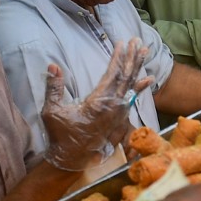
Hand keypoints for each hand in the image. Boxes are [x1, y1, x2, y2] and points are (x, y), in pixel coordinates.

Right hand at [41, 40, 153, 171]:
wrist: (71, 159)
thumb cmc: (60, 135)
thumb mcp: (52, 112)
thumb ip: (53, 88)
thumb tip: (53, 66)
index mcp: (98, 104)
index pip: (112, 75)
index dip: (117, 58)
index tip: (121, 43)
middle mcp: (113, 108)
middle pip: (126, 78)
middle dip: (132, 58)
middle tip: (138, 42)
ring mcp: (118, 115)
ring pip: (130, 87)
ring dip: (137, 68)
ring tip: (144, 53)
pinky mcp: (119, 120)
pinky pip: (131, 100)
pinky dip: (139, 88)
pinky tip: (147, 80)